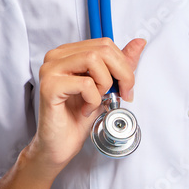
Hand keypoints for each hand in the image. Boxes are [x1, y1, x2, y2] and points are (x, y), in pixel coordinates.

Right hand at [28, 37, 146, 176]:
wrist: (59, 145)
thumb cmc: (78, 117)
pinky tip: (85, 110)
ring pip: (93, 60)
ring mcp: (50, 70)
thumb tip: (139, 43)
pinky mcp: (49, 87)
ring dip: (104, 84)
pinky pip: (85, 84)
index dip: (122, 64)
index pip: (104, 43)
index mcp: (68, 52)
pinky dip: (93, 100)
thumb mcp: (106, 86)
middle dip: (121, 74)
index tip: (127, 86)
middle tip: (121, 95)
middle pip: (102, 50)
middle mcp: (56, 56)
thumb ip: (120, 64)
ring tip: (96, 101)